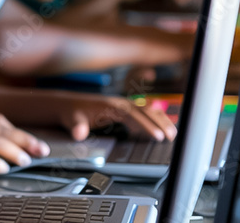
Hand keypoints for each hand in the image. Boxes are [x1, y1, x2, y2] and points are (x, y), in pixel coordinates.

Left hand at [50, 93, 176, 141]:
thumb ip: (77, 127)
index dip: (146, 126)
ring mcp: (122, 104)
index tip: (157, 136)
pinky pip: (142, 111)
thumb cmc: (71, 113)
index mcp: (110, 106)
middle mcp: (119, 103)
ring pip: (146, 109)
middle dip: (159, 123)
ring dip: (160, 119)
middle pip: (144, 110)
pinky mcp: (122, 108)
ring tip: (173, 133)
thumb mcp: (72, 120)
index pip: (133, 116)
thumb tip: (79, 133)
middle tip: (171, 137)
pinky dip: (154, 117)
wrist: (66, 104)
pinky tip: (162, 126)